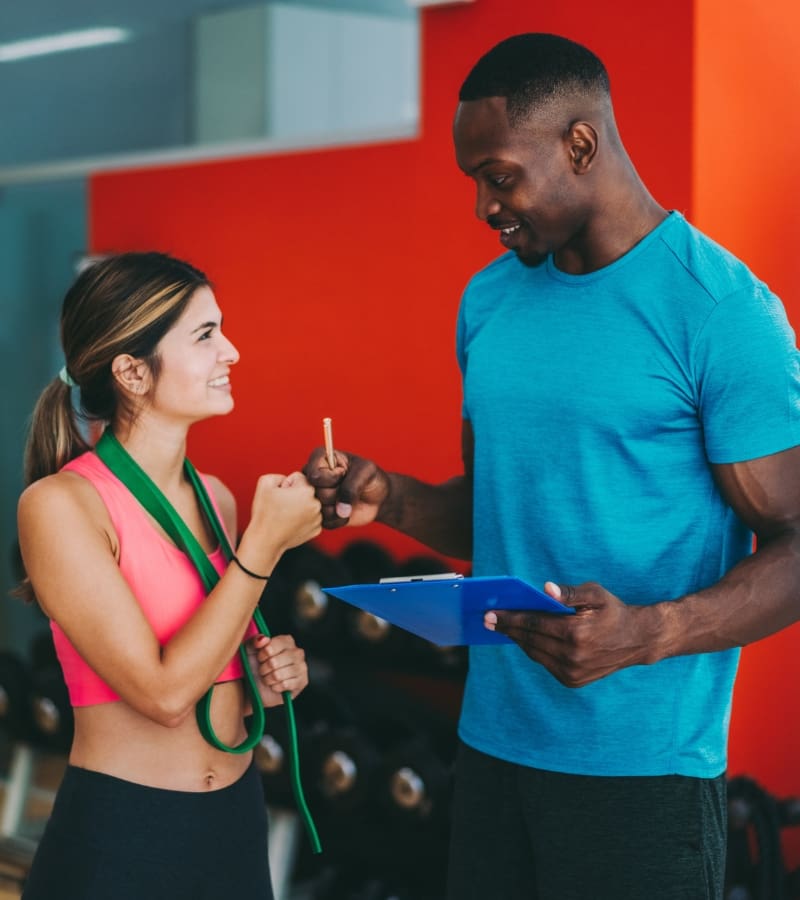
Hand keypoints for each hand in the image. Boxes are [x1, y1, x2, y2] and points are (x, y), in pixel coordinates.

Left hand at [246, 633, 307, 705]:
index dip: (264, 653)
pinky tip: (275, 685)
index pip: (275, 644)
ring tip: (268, 678)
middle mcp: (297, 652)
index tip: (260, 658)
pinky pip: (284, 685)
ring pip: (278, 675)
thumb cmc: (256, 667)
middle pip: (274, 662)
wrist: (258, 688)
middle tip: (263, 671)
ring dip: (268, 679)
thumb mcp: (250, 651)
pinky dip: (275, 687)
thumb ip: (254, 640)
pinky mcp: (302, 681)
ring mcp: (302, 667)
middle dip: (264, 669)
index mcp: (287, 641)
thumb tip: (262, 639)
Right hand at [249, 471, 321, 552]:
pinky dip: (303, 519)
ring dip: (301, 506)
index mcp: (307, 490)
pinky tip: (291, 523)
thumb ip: (279, 475)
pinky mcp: (316, 530)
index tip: (280, 495)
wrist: (265, 541)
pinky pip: (311, 517)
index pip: (299, 478)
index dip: (286, 484)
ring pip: (310, 504)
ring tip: (286, 515)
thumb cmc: (264, 513)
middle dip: (296, 495)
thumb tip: (288, 480)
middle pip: (306, 491)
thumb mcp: (265, 483)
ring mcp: (318, 518)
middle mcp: (317, 504)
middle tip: (283, 505)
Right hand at [303, 447, 389, 528]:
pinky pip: (324, 522)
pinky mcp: (320, 513)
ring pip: (319, 510)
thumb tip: (340, 510)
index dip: (331, 478)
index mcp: (320, 458)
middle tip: (348, 487)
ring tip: (348, 501)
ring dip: (339, 509)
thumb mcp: (366, 472)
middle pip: (316, 493)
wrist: (378, 497)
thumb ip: (351, 485)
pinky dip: (339, 520)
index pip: (314, 475)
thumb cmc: (371, 477)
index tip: (344, 473)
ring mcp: (316, 496)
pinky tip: (346, 512)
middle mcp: (313, 477)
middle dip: (337, 494)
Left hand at [485, 581, 653, 687]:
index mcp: (576, 633)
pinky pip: (545, 663)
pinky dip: (534, 650)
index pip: (533, 624)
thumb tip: (545, 589)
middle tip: (488, 619)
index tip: (490, 613)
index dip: (510, 618)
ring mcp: (572, 672)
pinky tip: (525, 638)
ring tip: (503, 627)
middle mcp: (572, 656)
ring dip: (518, 640)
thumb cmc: (613, 611)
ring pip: (534, 653)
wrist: (636, 640)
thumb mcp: (594, 594)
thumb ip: (568, 592)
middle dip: (508, 629)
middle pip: (530, 640)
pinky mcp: (572, 681)